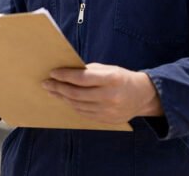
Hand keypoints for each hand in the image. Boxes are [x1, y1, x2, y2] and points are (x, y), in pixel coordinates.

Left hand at [42, 63, 162, 123]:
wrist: (142, 96)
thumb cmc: (121, 78)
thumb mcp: (108, 69)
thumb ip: (89, 71)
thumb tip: (66, 72)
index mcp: (112, 79)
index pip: (82, 78)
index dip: (65, 75)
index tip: (52, 73)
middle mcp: (110, 96)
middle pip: (77, 93)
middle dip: (58, 88)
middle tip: (46, 83)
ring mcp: (108, 110)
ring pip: (78, 105)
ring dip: (62, 97)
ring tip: (53, 91)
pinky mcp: (106, 120)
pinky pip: (83, 113)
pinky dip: (72, 105)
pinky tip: (65, 99)